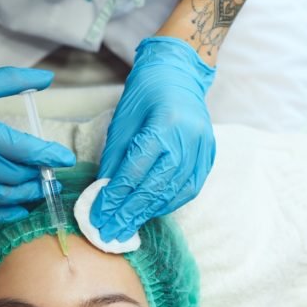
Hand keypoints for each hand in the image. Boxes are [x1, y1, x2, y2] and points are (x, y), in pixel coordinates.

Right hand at [0, 55, 75, 220]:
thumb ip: (6, 81)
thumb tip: (46, 79)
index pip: (20, 148)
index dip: (47, 155)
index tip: (66, 158)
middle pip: (14, 176)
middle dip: (39, 176)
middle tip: (55, 172)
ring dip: (25, 196)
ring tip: (40, 188)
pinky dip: (0, 213)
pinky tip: (15, 207)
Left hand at [90, 36, 215, 239]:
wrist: (180, 71)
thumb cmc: (146, 92)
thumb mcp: (122, 121)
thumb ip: (115, 158)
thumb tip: (103, 193)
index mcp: (163, 125)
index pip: (134, 172)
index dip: (114, 199)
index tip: (98, 218)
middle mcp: (187, 139)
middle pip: (154, 187)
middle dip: (128, 214)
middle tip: (110, 234)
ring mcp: (202, 148)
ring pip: (173, 192)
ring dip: (148, 214)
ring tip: (127, 228)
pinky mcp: (208, 154)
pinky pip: (189, 188)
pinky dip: (169, 204)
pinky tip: (151, 213)